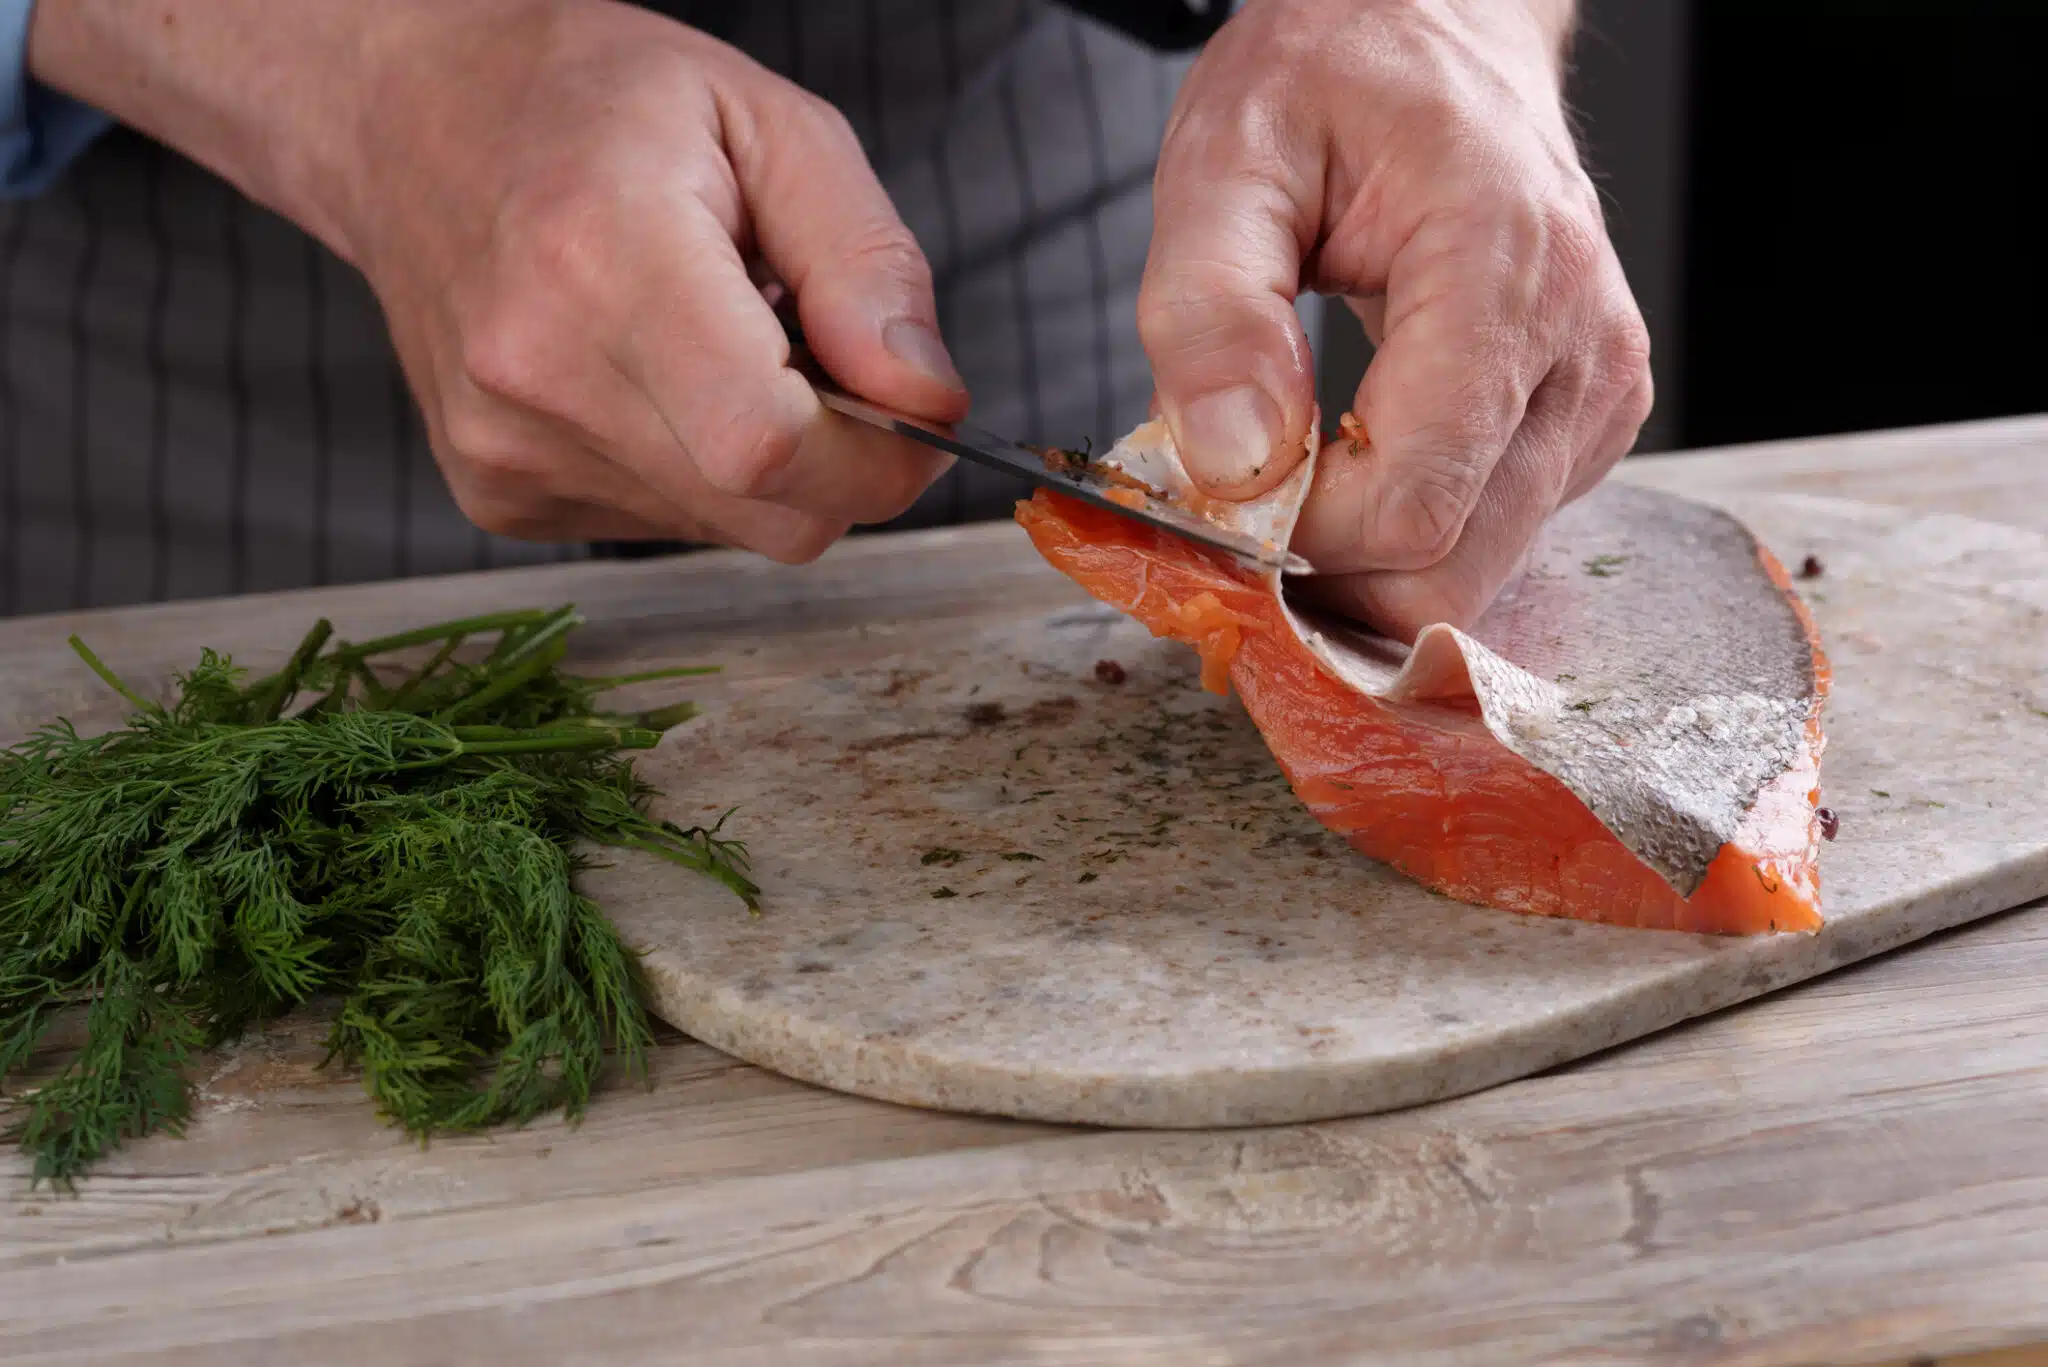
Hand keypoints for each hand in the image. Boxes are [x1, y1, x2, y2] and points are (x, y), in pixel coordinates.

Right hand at [33, 0, 968, 560]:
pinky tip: (656, 379)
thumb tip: (928, 397)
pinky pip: (665, 526)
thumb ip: (867, 263)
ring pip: (728, 529)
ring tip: (720, 344)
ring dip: (768, 462)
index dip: (879, 455)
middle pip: (767, 511)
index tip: (914, 409)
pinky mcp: (497, 496)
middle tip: (827, 359)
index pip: (771, 443)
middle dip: (844, 463)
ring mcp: (505, 449)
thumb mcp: (770, 122)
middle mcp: (536, 373)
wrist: (408, 121)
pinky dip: (698, 470)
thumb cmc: (595, 103)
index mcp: (604, 255)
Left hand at [1139, 0, 1652, 636]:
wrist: (1432, 32)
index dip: (1290, 536)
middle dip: (1321, 568)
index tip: (1210, 490)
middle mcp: (1581, 354)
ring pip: (1465, 576)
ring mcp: (1596, 401)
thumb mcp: (1227, 156)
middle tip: (1233, 499)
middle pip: (1447, 573)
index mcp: (1507, 273)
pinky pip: (1482, 541)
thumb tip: (1233, 465)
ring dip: (1355, 558)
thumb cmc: (1335, 79)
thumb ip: (1212, 311)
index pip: (1408, 503)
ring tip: (1286, 465)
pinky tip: (1346, 460)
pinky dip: (1396, 533)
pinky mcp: (1582, 431)